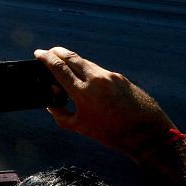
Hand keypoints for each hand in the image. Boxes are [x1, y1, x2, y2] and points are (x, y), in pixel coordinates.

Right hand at [35, 47, 174, 159]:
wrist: (146, 133)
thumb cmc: (112, 133)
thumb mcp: (80, 127)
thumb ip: (60, 114)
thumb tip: (50, 104)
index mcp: (83, 92)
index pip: (59, 67)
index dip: (46, 58)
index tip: (38, 53)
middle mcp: (96, 79)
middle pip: (71, 57)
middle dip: (57, 52)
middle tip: (48, 52)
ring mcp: (109, 76)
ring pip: (85, 62)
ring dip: (72, 60)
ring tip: (64, 64)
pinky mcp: (120, 77)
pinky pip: (98, 69)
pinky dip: (88, 70)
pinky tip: (86, 77)